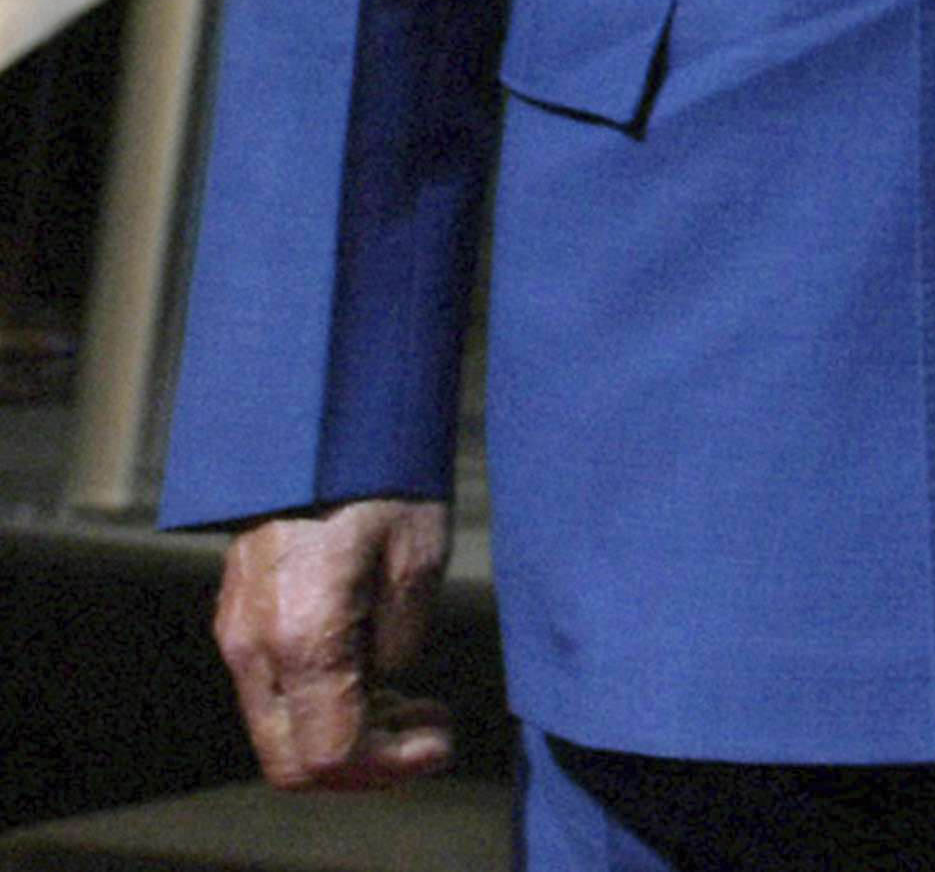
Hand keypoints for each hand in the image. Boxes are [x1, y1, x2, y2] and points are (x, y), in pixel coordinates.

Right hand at [212, 497, 454, 789]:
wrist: (311, 425)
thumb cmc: (376, 479)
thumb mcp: (418, 558)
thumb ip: (401, 637)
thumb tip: (390, 677)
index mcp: (303, 636)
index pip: (329, 754)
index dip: (389, 765)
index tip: (440, 739)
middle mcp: (255, 648)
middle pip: (293, 761)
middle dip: (366, 765)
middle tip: (427, 730)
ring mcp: (238, 636)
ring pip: (280, 734)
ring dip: (345, 737)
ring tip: (413, 699)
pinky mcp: (238, 622)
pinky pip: (273, 695)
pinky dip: (323, 706)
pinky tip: (376, 672)